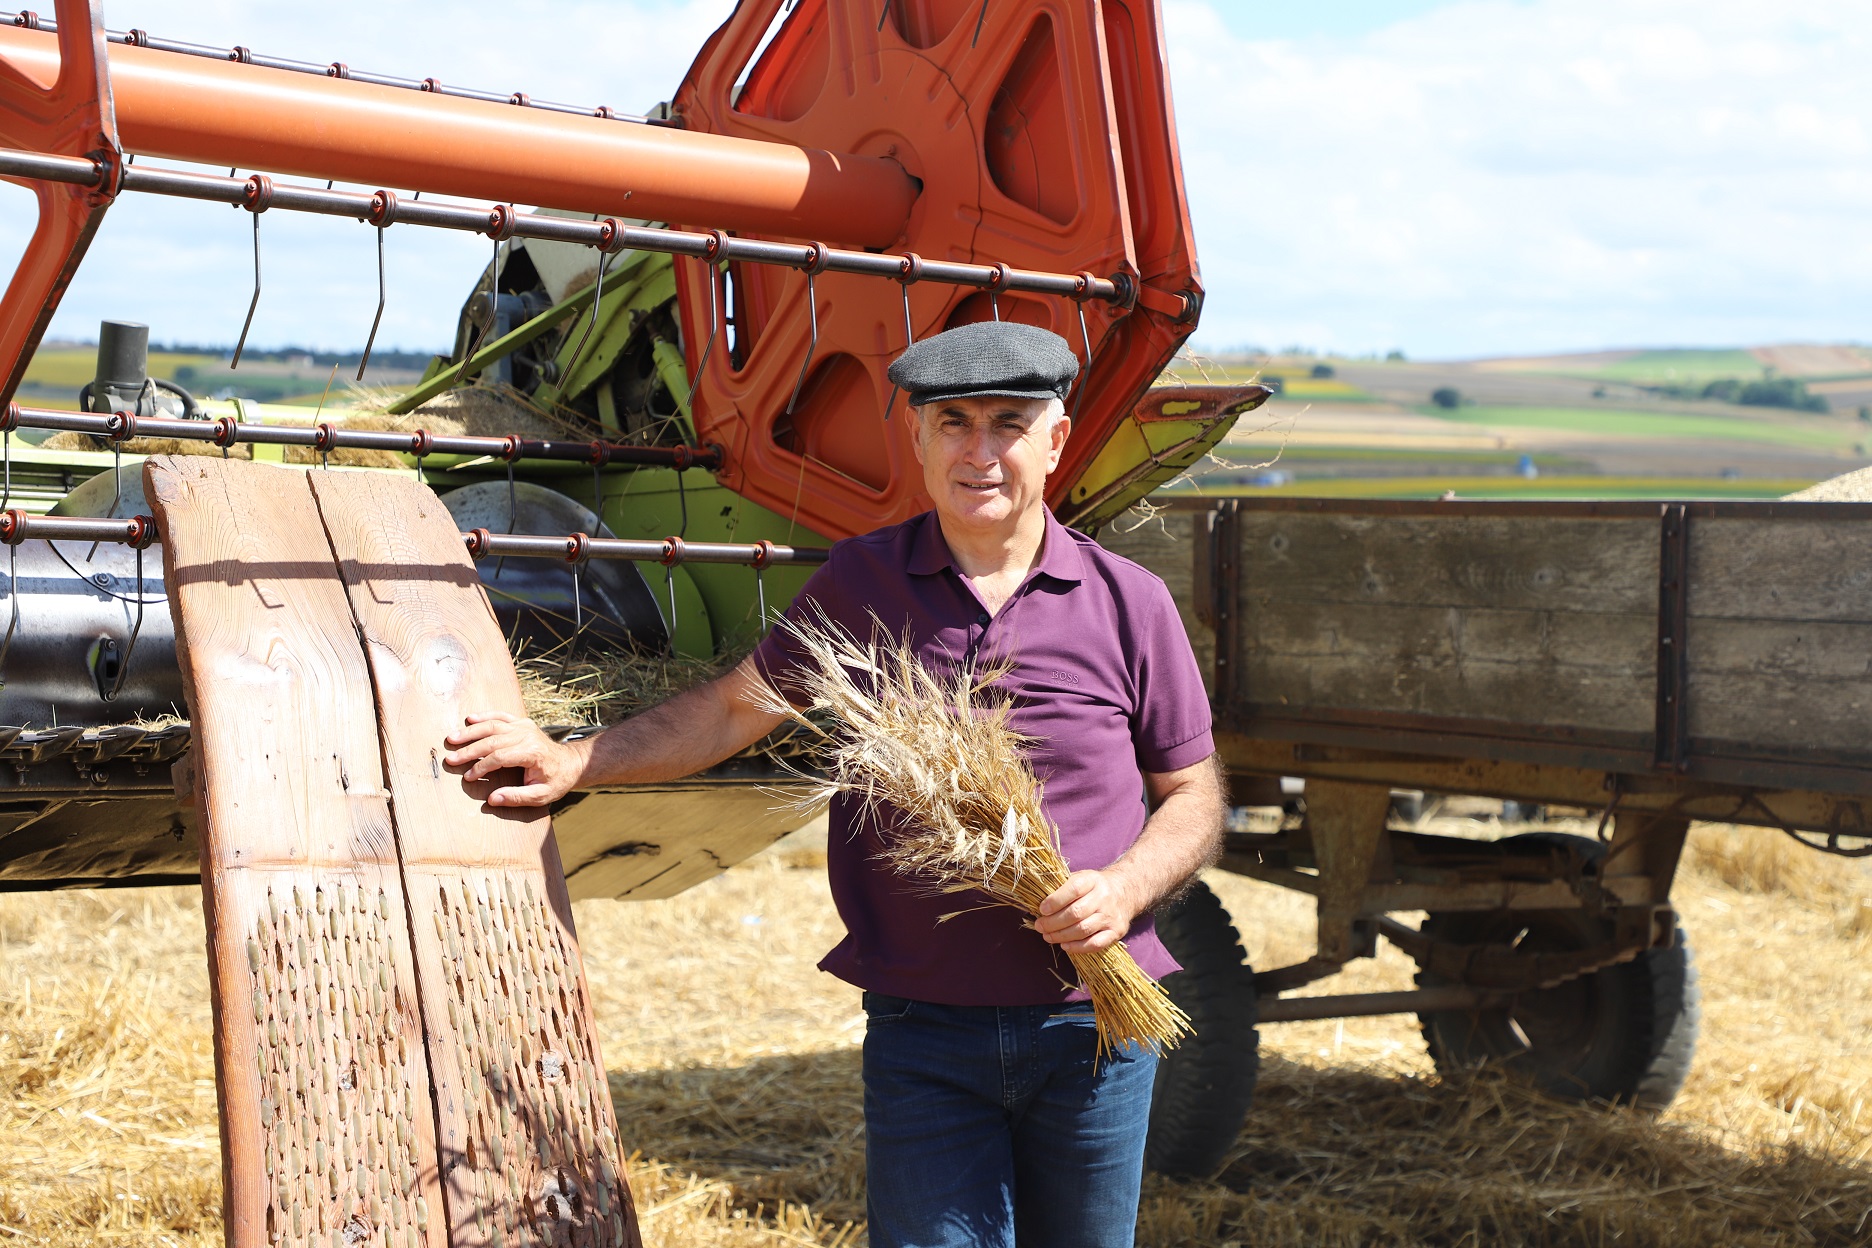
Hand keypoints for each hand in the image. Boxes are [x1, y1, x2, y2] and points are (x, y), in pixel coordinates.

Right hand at [442, 712, 586, 806]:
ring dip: (471, 732)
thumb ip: (517, 798)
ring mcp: (524, 727)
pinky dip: (485, 716)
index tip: (468, 777)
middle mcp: (527, 736)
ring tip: (452, 738)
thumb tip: (492, 799)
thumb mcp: (541, 796)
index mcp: (532, 753)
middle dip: (469, 750)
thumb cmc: (556, 781)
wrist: (571, 763)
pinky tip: (470, 719)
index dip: (482, 767)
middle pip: (492, 740)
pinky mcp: (522, 723)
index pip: (500, 757)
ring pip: (493, 726)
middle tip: (451, 759)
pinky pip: (501, 716)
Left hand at [1035, 869, 1138, 955]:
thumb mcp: (1080, 878)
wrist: (1125, 891)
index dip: (1055, 901)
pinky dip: (1078, 947)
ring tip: (1047, 937)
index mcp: (1092, 880)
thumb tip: (1035, 902)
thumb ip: (1061, 888)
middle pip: (1076, 913)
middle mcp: (1104, 897)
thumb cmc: (1093, 887)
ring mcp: (1111, 915)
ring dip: (1061, 936)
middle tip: (1039, 926)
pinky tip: (1065, 945)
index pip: (1073, 889)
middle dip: (1053, 922)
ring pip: (1083, 930)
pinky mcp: (1116, 931)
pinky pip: (1095, 944)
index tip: (1041, 909)